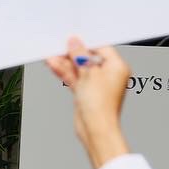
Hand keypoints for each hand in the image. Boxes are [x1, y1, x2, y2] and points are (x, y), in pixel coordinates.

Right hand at [45, 37, 130, 168]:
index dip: (86, 43)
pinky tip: (54, 65)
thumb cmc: (101, 106)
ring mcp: (97, 85)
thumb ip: (80, 56)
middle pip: (89, 58)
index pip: (101, 48)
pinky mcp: (86, 93)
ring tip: (51, 56)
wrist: (95, 129)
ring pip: (79, 69)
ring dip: (65, 63)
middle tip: (60, 46)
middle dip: (72, 54)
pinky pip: (75, 79)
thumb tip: (75, 43)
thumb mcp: (88, 73)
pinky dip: (65, 73)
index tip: (73, 39)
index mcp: (118, 67)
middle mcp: (109, 75)